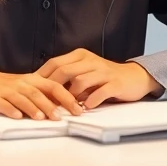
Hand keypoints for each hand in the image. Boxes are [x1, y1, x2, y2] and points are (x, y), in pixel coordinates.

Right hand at [0, 68, 83, 120]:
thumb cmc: (7, 86)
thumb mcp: (27, 86)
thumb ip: (44, 94)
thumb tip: (65, 107)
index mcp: (32, 81)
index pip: (53, 86)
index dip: (66, 97)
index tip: (78, 110)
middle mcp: (21, 85)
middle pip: (38, 93)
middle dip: (50, 105)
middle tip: (61, 118)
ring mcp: (7, 92)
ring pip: (22, 98)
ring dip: (32, 108)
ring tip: (41, 118)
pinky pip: (3, 104)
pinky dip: (10, 110)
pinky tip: (17, 116)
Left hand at [37, 48, 161, 108]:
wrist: (134, 77)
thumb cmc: (105, 77)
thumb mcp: (85, 72)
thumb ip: (68, 77)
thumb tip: (44, 90)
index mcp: (80, 56)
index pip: (54, 63)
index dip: (42, 77)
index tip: (32, 91)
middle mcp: (90, 61)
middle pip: (64, 71)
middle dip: (52, 89)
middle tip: (45, 103)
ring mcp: (103, 72)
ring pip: (80, 82)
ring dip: (71, 97)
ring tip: (65, 109)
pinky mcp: (115, 83)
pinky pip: (100, 92)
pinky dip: (90, 101)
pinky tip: (85, 108)